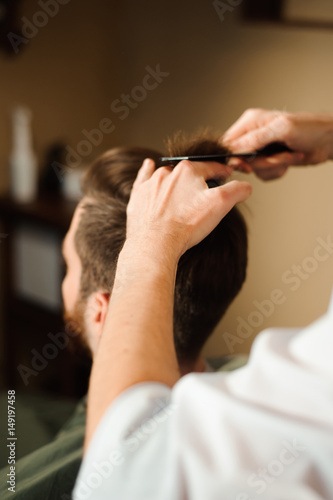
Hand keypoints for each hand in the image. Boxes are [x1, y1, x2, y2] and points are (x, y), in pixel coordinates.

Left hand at [126, 159, 251, 259]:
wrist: (155, 244)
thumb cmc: (186, 225)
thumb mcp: (220, 205)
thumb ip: (236, 191)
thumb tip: (245, 186)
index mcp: (188, 171)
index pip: (211, 167)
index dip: (223, 170)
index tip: (227, 174)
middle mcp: (167, 173)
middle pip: (189, 172)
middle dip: (199, 179)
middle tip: (206, 192)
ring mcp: (151, 184)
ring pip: (167, 175)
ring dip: (176, 179)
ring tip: (183, 189)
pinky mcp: (138, 196)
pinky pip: (143, 178)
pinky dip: (146, 171)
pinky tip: (149, 165)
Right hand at [222, 108, 332, 179]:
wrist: (328, 141)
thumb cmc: (310, 128)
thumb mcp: (281, 129)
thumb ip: (256, 138)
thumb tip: (235, 148)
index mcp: (251, 121)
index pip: (228, 142)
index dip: (234, 156)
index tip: (246, 165)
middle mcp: (253, 135)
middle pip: (241, 159)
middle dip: (262, 162)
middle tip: (277, 158)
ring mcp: (261, 148)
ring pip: (254, 169)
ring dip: (273, 166)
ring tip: (288, 156)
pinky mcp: (270, 160)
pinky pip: (263, 174)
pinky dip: (277, 171)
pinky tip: (289, 160)